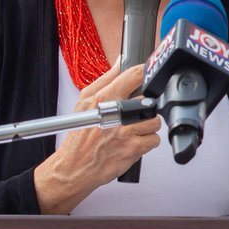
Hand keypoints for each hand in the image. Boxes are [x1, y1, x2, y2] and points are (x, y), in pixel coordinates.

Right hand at [34, 63, 162, 213]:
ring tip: (134, 129)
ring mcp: (125, 132)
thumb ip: (105, 79)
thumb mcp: (84, 101)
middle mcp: (115, 114)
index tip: (149, 73)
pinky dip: (148, 141)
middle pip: (147, 100)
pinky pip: (154, 139)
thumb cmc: (79, 136)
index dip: (145, 72)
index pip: (132, 76)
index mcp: (103, 98)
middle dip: (144, 107)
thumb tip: (120, 60)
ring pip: (154, 120)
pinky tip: (135, 142)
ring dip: (148, 125)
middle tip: (134, 114)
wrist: (74, 167)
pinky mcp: (133, 149)